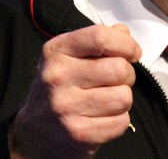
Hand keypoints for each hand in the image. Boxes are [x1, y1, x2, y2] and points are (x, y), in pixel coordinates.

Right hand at [10, 24, 141, 158]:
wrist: (34, 134)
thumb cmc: (59, 90)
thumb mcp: (68, 57)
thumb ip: (97, 41)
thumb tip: (123, 33)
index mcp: (56, 51)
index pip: (100, 37)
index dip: (126, 44)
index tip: (133, 52)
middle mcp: (57, 77)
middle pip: (119, 69)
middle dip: (127, 75)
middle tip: (116, 82)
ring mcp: (66, 107)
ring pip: (123, 97)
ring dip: (122, 100)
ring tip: (107, 101)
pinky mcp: (78, 133)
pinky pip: (121, 122)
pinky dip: (118, 120)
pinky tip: (102, 118)